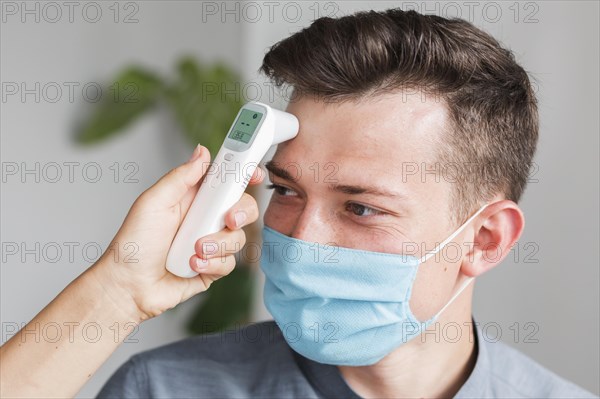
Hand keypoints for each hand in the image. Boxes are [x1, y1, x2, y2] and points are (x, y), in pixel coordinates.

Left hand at [89, 144, 263, 321]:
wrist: (129, 286)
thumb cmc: (134, 244)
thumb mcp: (154, 202)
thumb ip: (181, 177)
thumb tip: (202, 152)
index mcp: (193, 197)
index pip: (226, 180)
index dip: (244, 174)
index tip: (254, 174)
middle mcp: (206, 218)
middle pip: (243, 207)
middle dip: (242, 212)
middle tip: (229, 219)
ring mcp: (212, 243)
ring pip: (238, 237)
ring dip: (218, 244)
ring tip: (194, 250)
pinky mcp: (214, 266)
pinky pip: (230, 262)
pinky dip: (212, 264)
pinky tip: (192, 265)